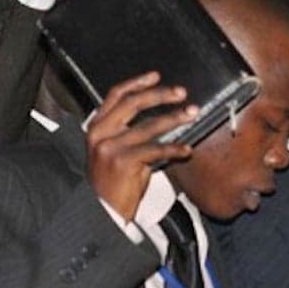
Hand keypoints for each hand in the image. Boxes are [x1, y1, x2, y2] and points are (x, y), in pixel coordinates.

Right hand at [86, 72, 198, 220]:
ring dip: (174, 118)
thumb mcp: (116, 150)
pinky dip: (173, 148)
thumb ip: (131, 132)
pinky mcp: (122, 162)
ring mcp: (110, 147)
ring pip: (148, 126)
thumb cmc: (114, 182)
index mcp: (97, 126)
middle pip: (133, 104)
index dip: (137, 83)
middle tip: (181, 93)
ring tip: (191, 114)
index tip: (156, 76)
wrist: (102, 211)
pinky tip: (186, 149)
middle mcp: (100, 133)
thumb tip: (164, 118)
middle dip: (160, 95)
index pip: (116, 95)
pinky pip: (154, 150)